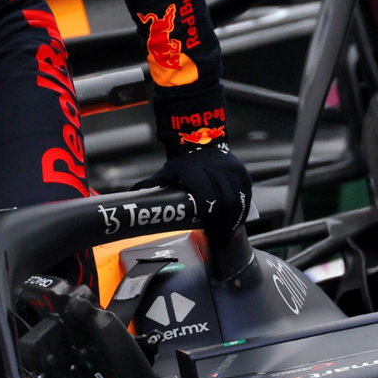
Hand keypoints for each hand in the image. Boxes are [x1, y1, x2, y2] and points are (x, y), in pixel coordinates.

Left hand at [135, 143, 250, 237]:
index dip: (209, 218)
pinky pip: (245, 195)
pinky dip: (242, 210)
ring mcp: (232, 171)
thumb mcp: (166, 172)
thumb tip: (132, 192)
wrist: (200, 140)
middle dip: (223, 223)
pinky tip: (236, 221)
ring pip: (237, 201)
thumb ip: (152, 183)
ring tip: (226, 232)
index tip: (207, 231)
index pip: (207, 200)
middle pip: (225, 203)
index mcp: (197, 173)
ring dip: (233, 220)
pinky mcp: (242, 173)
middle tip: (217, 236)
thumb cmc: (182, 163)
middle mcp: (217, 171)